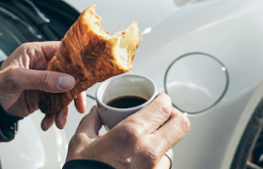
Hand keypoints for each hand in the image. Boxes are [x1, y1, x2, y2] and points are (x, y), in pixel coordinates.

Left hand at [0, 42, 86, 130]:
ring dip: (64, 107)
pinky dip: (55, 114)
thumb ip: (42, 79)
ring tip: (59, 120)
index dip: (75, 61)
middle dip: (73, 91)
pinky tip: (49, 122)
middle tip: (77, 104)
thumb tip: (67, 80)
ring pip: (64, 91)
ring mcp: (44, 81)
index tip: (85, 73)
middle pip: (68, 73)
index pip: (63, 50)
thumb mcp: (17, 79)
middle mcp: (42, 65)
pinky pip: (56, 103)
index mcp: (36, 52)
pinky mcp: (43, 95)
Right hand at [67, 94, 189, 168]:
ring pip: (173, 148)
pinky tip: (138, 164)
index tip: (158, 100)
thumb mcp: (80, 143)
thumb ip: (91, 121)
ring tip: (143, 147)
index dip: (164, 100)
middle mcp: (149, 151)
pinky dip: (155, 163)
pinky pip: (162, 167)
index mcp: (131, 134)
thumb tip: (98, 112)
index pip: (164, 107)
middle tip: (161, 117)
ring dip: (162, 143)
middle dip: (174, 117)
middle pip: (181, 125)